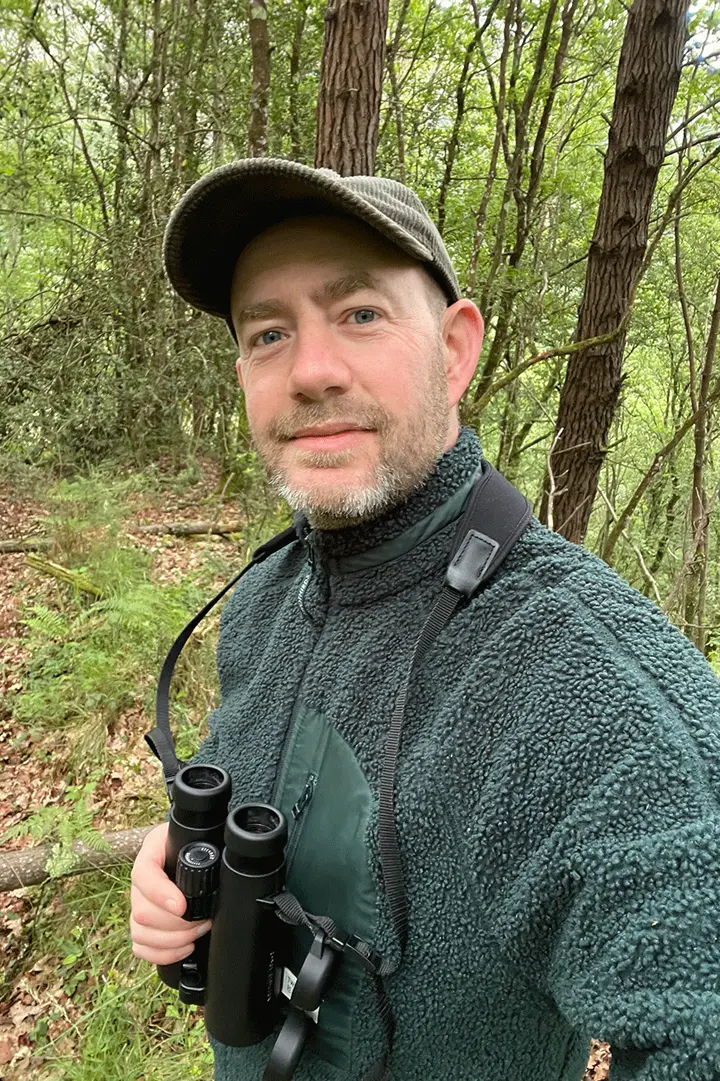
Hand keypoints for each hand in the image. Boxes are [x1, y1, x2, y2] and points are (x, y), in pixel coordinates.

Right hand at [130, 823, 211, 964]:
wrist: (189, 850)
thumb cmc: (194, 843)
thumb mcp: (198, 837)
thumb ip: (203, 847)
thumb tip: (219, 868)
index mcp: (152, 852)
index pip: (144, 874)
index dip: (160, 894)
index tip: (182, 906)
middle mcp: (140, 881)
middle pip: (142, 911)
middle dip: (177, 924)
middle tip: (203, 921)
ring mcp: (138, 905)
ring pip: (141, 932)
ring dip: (173, 940)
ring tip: (197, 933)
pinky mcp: (141, 925)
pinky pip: (141, 947)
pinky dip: (163, 954)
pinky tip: (184, 947)